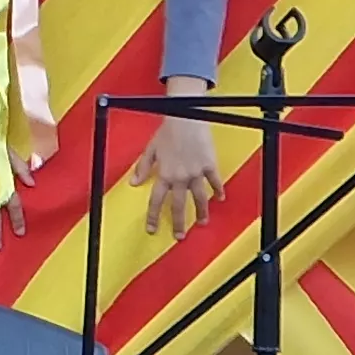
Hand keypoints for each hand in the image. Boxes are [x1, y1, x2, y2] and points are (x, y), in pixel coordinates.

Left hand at [130, 103, 220, 237]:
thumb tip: (134, 182)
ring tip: (202, 223)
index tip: (152, 229)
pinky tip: (220, 198)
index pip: (156, 201)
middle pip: (179, 205)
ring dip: (201, 212)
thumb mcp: (151, 149)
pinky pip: (215, 182)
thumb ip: (142, 167)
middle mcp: (179, 176)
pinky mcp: (209, 165)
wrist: (186, 118)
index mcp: (164, 173)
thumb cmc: (168, 131)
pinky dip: (218, 190)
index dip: (154, 217)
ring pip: (199, 198)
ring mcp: (196, 172)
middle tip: (179, 236)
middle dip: (179, 222)